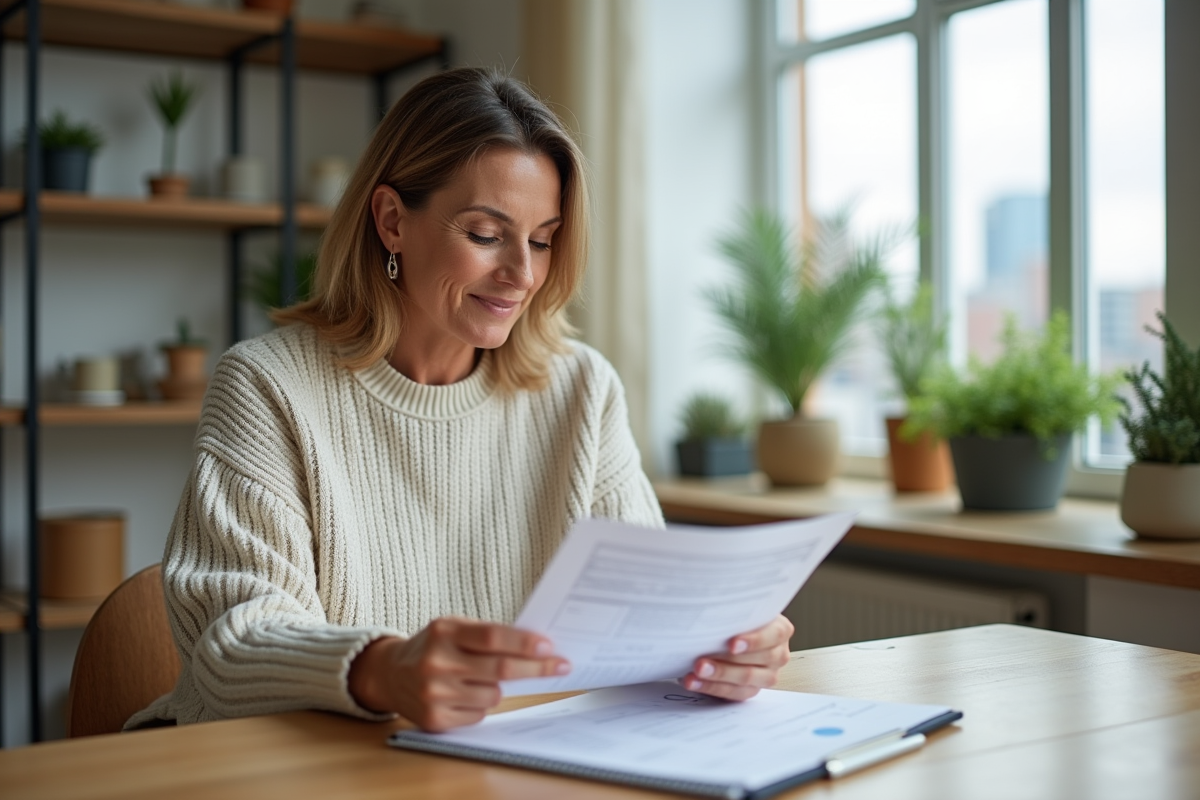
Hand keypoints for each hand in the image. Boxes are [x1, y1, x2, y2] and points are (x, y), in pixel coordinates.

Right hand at [347, 616, 569, 730]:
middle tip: (561, 665)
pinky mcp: (435, 719)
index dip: (523, 643)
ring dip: (497, 687)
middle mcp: (436, 663)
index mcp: (443, 633)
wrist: (390, 674)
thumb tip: (535, 646)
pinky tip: (462, 694)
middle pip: (500, 669)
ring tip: (476, 678)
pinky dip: (479, 705)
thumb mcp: (453, 628)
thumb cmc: (433, 647)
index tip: (549, 646)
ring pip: (493, 695)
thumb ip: (486, 634)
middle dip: (536, 668)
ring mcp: (434, 694)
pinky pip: (479, 714)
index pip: (492, 637)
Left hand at [681, 614, 793, 700]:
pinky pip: (734, 693)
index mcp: (780, 630)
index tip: (732, 644)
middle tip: (701, 661)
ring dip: (718, 675)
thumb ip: (734, 610)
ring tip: (696, 672)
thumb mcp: (738, 609)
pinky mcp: (751, 689)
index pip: (774, 634)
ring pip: (746, 679)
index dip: (755, 640)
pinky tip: (694, 682)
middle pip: (759, 660)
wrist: (728, 631)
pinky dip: (711, 687)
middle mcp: (777, 654)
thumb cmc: (734, 617)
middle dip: (728, 660)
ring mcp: (766, 674)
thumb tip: (711, 608)